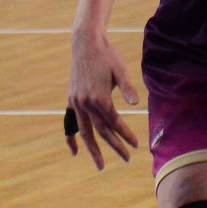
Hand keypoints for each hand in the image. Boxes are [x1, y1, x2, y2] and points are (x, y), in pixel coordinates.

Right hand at [65, 28, 141, 168]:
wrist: (85, 43)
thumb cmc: (107, 55)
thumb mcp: (120, 69)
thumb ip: (128, 88)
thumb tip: (136, 104)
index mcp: (99, 97)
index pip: (115, 122)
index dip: (126, 134)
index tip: (136, 145)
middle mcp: (86, 103)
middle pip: (101, 131)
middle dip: (114, 146)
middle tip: (126, 158)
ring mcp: (76, 102)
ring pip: (85, 131)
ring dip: (93, 149)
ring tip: (100, 164)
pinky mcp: (71, 100)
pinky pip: (70, 123)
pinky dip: (71, 137)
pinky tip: (74, 151)